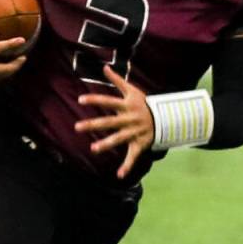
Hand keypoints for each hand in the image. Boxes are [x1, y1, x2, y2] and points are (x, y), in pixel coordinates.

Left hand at [75, 64, 154, 178]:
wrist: (166, 118)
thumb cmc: (144, 103)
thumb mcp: (132, 90)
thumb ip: (117, 80)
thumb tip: (104, 67)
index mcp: (127, 106)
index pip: (109, 101)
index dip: (95, 100)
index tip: (80, 100)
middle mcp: (130, 119)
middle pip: (109, 122)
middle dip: (94, 125)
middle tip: (76, 127)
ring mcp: (135, 132)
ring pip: (119, 139)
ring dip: (107, 144)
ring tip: (93, 149)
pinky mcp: (140, 144)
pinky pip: (133, 156)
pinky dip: (127, 166)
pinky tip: (119, 176)